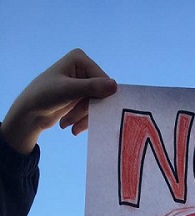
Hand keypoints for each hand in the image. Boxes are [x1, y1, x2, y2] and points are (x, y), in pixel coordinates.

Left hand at [1, 48, 116, 153]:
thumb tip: (115, 85)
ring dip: (83, 118)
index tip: (89, 111)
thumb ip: (92, 88)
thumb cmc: (44, 96)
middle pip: (100, 93)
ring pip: (96, 104)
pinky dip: (83, 120)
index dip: (99, 97)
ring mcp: (82, 84)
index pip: (102, 80)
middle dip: (88, 110)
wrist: (29, 113)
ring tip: (69, 126)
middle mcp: (83, 68)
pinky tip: (72, 128)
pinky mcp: (81, 97)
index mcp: (80, 59)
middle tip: (75, 123)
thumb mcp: (68, 91)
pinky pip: (91, 110)